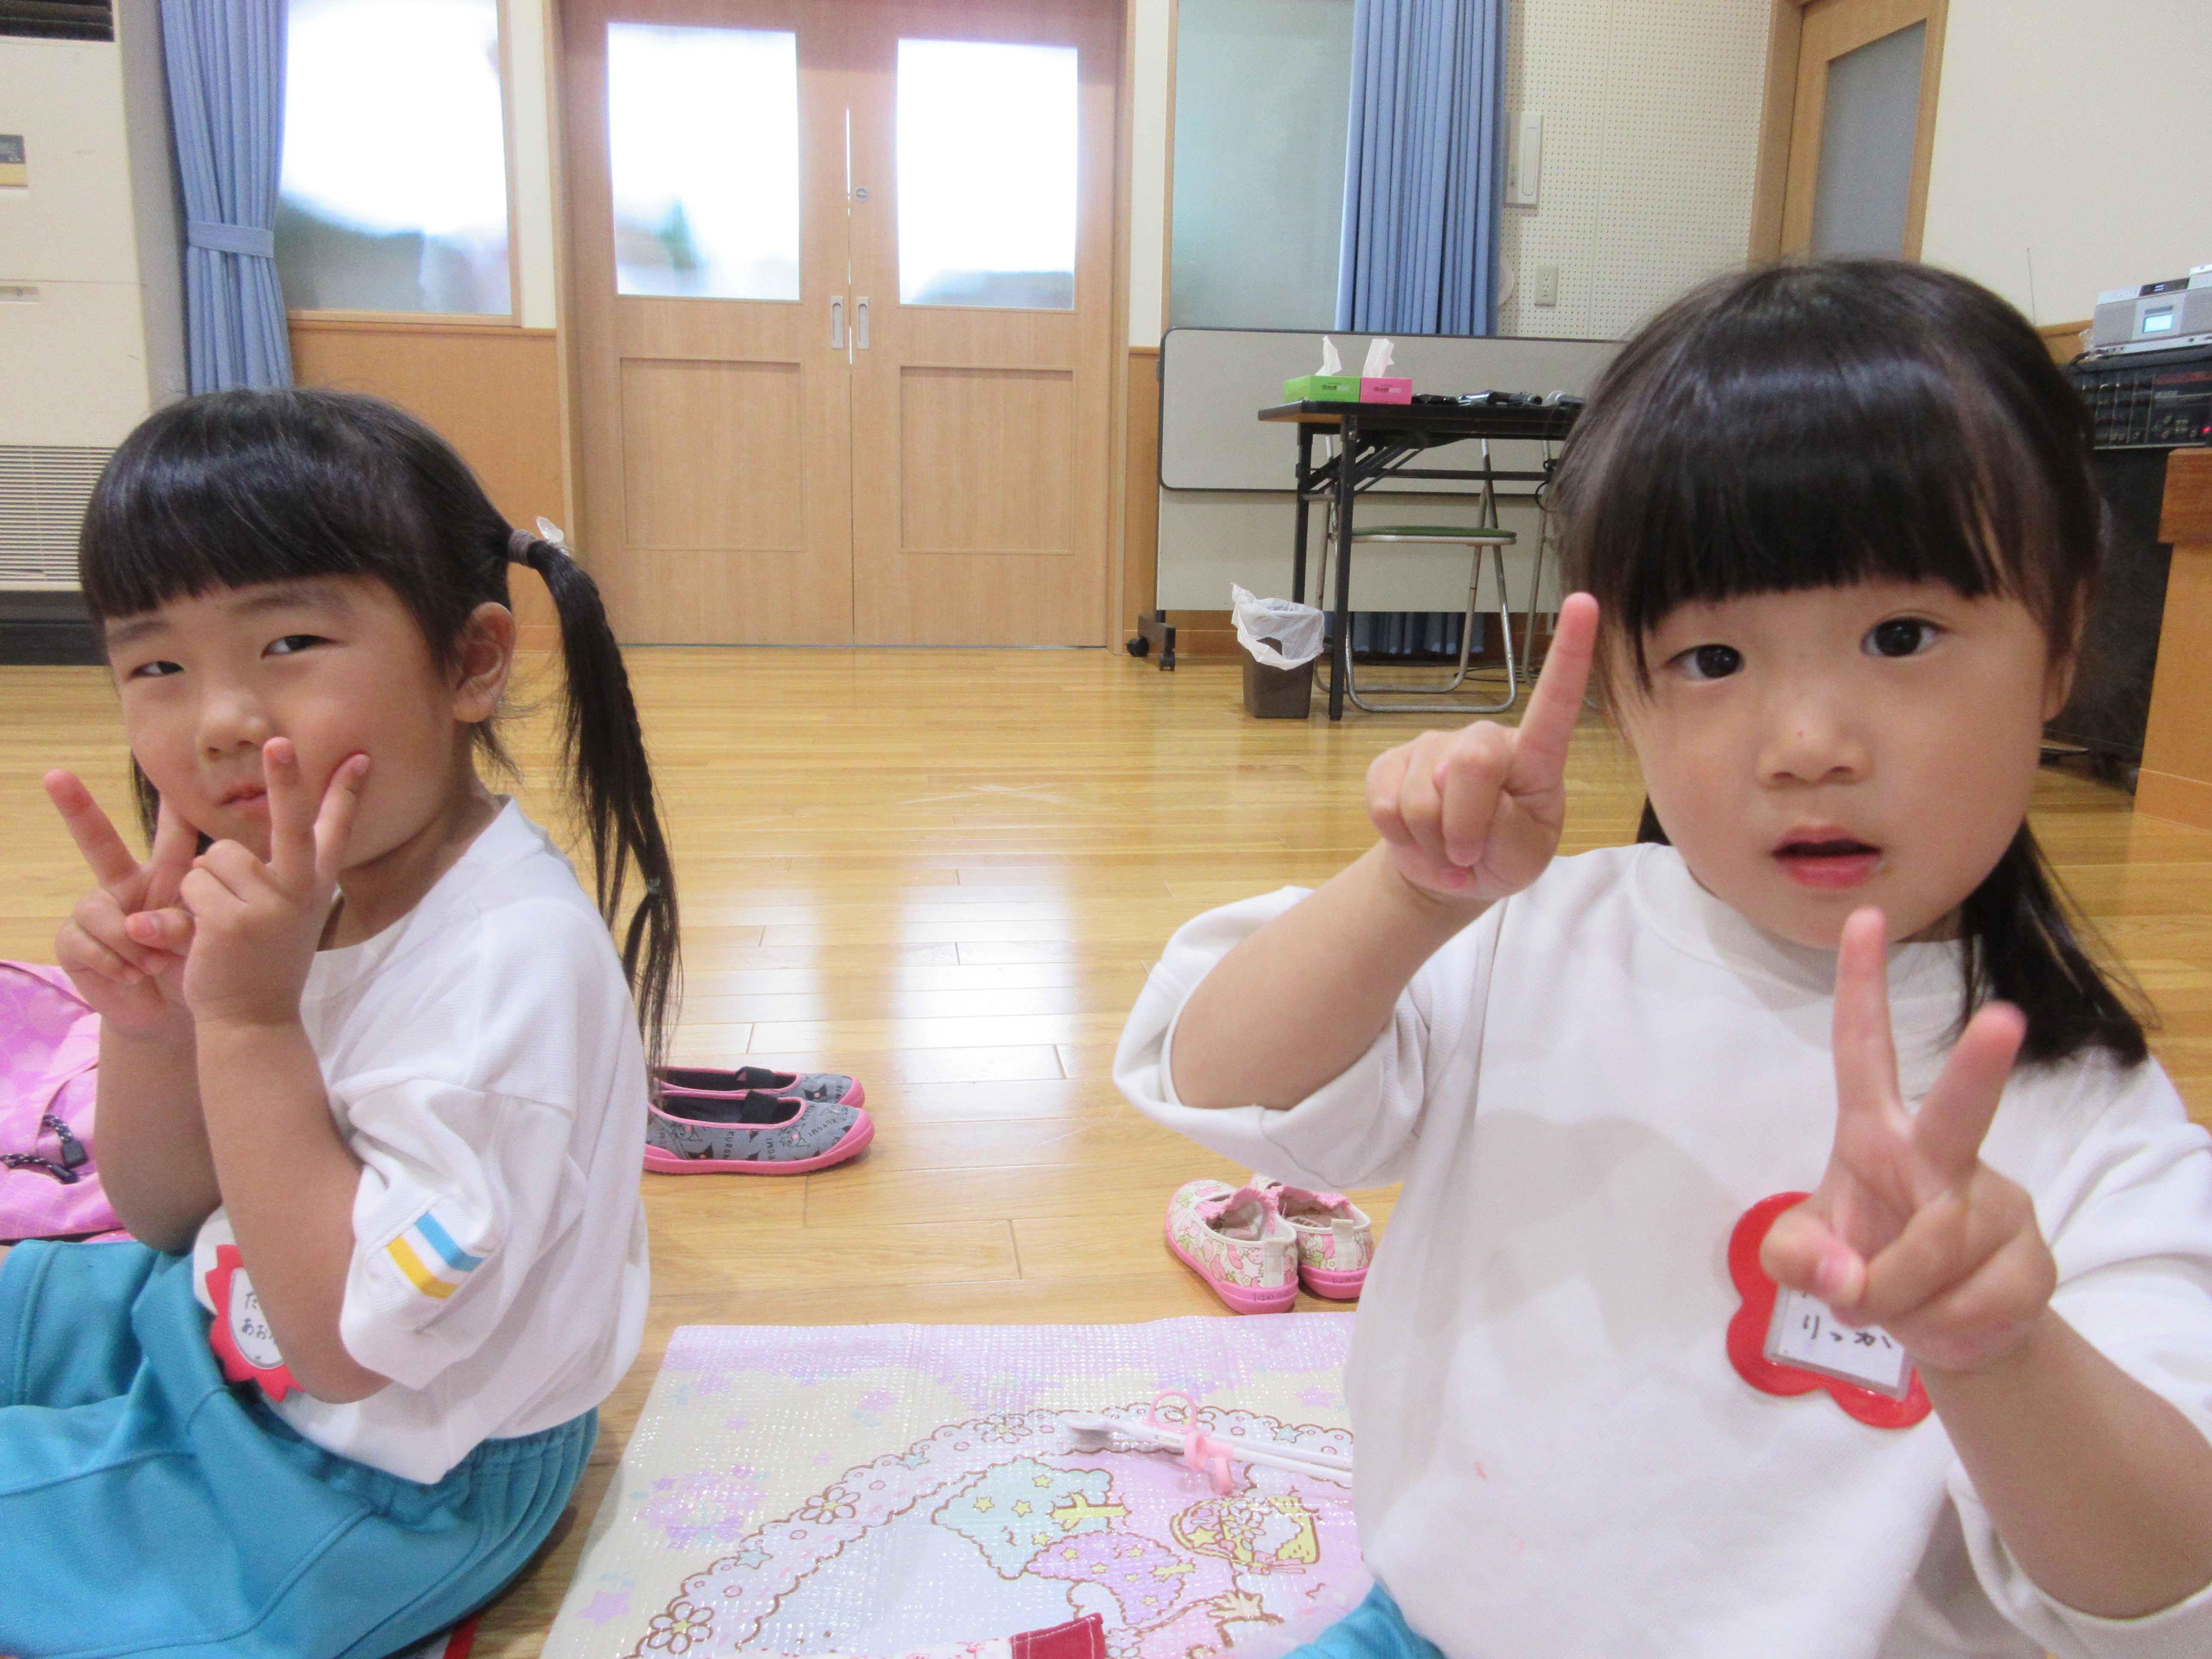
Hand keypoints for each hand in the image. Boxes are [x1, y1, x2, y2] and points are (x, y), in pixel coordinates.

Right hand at [46, 770, 198, 1039]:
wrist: (173, 1013)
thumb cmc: (192, 968)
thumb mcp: (199, 940)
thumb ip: (184, 920)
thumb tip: (148, 916)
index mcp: (166, 878)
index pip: (170, 838)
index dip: (169, 808)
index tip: (168, 777)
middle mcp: (125, 886)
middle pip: (98, 843)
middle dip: (77, 807)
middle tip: (56, 775)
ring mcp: (96, 911)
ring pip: (103, 911)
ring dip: (131, 943)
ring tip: (154, 965)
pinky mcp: (74, 941)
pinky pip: (88, 941)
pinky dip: (114, 962)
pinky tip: (132, 975)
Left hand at [176, 739, 367, 1029]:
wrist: (253, 1021)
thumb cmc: (263, 963)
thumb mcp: (286, 917)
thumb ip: (279, 876)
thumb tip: (251, 836)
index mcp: (315, 887)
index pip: (335, 831)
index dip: (346, 792)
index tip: (358, 757)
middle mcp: (300, 891)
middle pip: (291, 823)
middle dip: (286, 780)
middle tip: (278, 742)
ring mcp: (269, 906)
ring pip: (217, 856)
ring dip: (205, 882)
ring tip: (218, 918)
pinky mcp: (232, 921)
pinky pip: (195, 884)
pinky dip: (187, 907)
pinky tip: (204, 934)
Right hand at [1365, 591, 1596, 903]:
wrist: (1449, 875)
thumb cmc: (1501, 858)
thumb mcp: (1523, 858)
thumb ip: (1505, 824)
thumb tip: (1451, 775)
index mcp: (1534, 756)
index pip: (1554, 701)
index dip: (1569, 652)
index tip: (1583, 601)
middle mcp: (1484, 739)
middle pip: (1473, 764)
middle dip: (1465, 825)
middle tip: (1468, 854)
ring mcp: (1433, 748)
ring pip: (1421, 798)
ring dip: (1433, 843)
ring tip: (1447, 853)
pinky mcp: (1389, 764)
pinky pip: (1385, 806)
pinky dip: (1402, 840)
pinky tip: (1418, 843)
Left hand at [1762, 907, 2053, 1374]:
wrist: (1942, 1328)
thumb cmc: (1863, 1265)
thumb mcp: (1802, 1259)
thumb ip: (1794, 1259)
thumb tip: (1842, 1278)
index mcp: (1876, 1133)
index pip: (1863, 1047)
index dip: (1860, 986)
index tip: (1864, 918)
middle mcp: (1943, 1153)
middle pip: (1961, 1110)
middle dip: (1980, 1066)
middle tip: (2002, 1017)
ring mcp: (1997, 1201)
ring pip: (1939, 1251)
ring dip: (1903, 1297)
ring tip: (1901, 1303)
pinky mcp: (2034, 1258)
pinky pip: (1972, 1301)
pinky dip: (1941, 1327)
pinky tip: (1947, 1317)